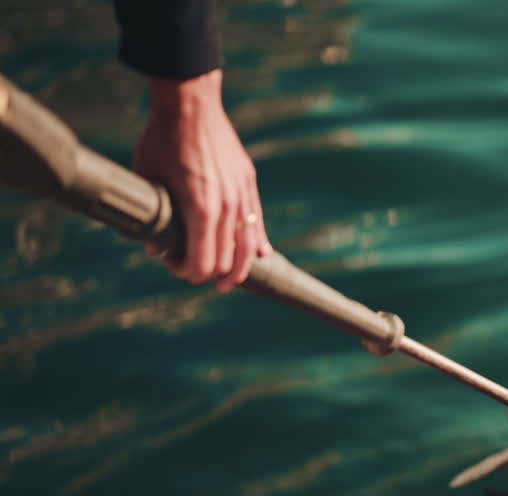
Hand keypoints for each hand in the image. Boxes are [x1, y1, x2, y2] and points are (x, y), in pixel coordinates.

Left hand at [133, 69, 271, 291]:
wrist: (190, 104)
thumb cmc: (162, 140)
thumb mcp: (149, 180)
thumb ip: (155, 218)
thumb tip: (155, 248)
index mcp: (200, 209)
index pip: (203, 263)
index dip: (187, 272)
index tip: (172, 264)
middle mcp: (227, 207)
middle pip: (227, 261)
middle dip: (207, 272)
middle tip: (189, 266)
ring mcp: (242, 195)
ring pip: (248, 248)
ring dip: (238, 268)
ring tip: (227, 279)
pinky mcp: (248, 184)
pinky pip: (257, 223)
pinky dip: (257, 243)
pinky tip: (258, 254)